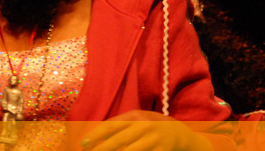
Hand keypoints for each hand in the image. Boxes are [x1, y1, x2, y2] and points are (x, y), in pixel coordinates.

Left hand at [81, 110, 211, 150]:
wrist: (180, 133)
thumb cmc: (151, 126)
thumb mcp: (137, 119)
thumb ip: (119, 124)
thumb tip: (96, 132)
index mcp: (135, 116)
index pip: (110, 125)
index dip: (96, 135)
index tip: (84, 144)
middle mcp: (144, 126)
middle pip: (118, 140)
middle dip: (101, 149)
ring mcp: (154, 139)